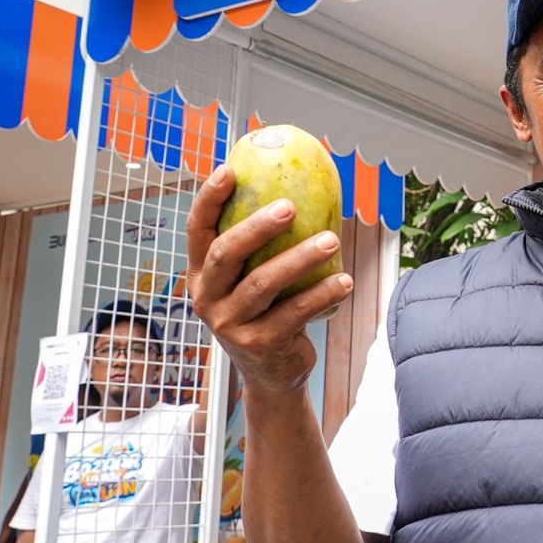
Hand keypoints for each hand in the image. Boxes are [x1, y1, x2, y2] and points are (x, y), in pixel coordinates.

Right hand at [186, 165, 352, 394]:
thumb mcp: (255, 277)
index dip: (208, 200)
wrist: (273, 372)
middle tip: (290, 205)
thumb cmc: (269, 310)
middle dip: (257, 226)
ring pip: (263, 283)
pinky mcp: (258, 345)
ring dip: (301, 258)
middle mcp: (207, 297)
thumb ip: (264, 245)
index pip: (197, 231)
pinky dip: (322, 294)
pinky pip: (294, 313)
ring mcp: (229, 324)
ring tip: (332, 239)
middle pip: (226, 254)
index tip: (229, 170)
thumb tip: (303, 185)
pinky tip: (345, 280)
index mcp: (201, 274)